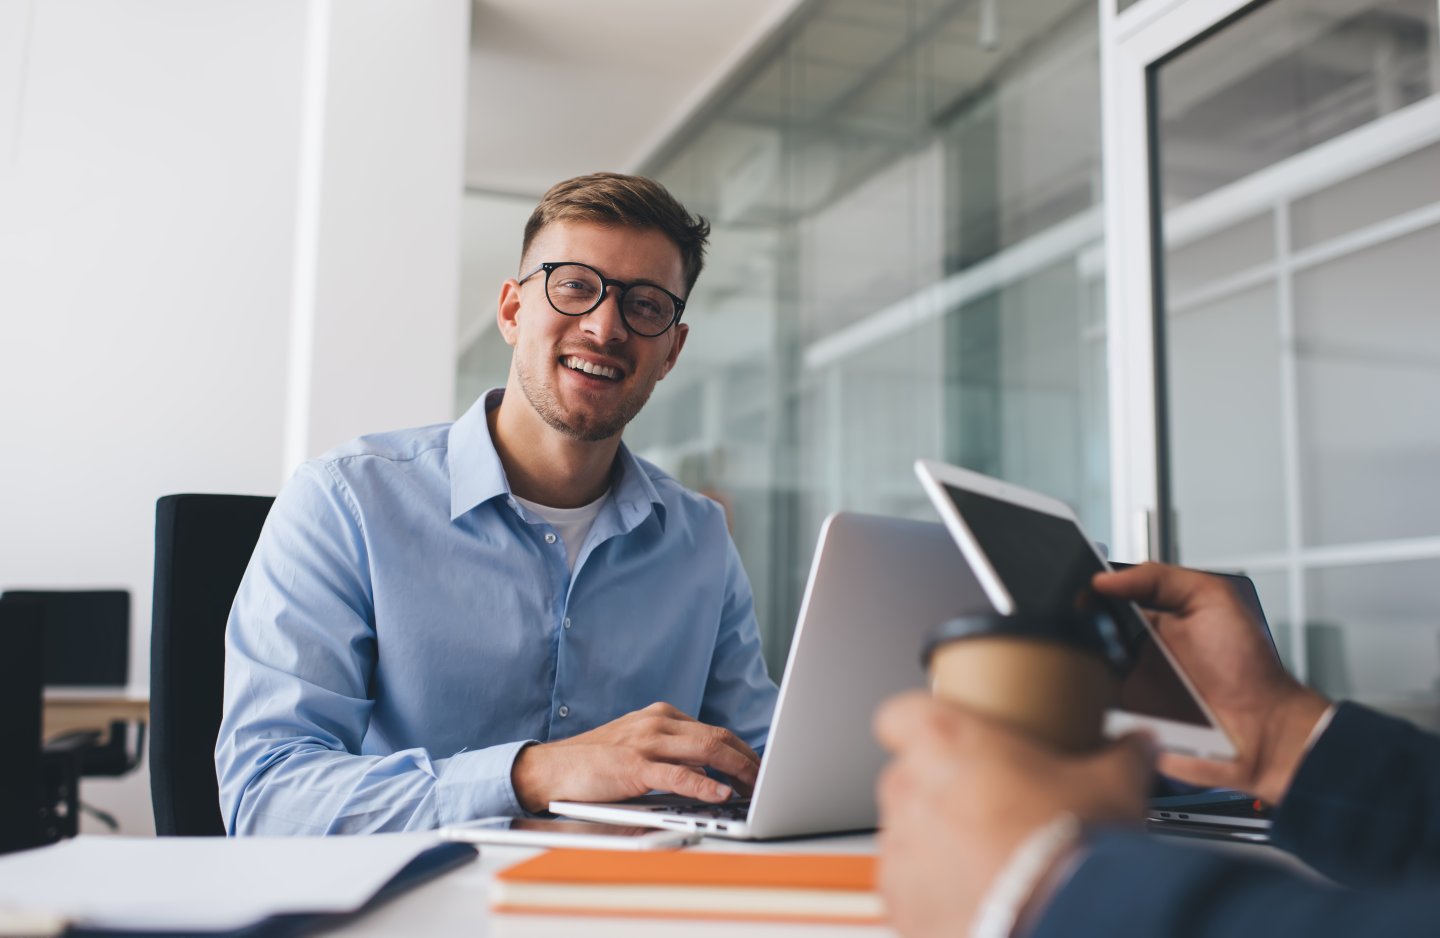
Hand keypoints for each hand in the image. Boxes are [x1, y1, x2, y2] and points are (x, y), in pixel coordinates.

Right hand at [510, 702, 759, 813]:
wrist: (552, 769)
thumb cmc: (596, 763)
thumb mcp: (639, 748)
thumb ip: (672, 754)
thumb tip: (709, 773)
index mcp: (662, 716)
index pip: (714, 730)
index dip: (742, 750)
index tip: (759, 768)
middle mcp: (657, 722)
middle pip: (718, 737)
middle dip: (748, 760)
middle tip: (768, 780)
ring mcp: (646, 742)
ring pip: (706, 750)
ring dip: (738, 770)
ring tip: (756, 787)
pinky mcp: (634, 767)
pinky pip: (679, 776)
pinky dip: (705, 785)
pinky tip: (722, 794)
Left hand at [874, 692, 1152, 937]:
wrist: (1058, 924)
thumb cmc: (1069, 848)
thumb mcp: (1110, 785)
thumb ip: (1122, 756)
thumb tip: (1139, 744)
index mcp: (945, 742)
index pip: (898, 714)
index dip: (918, 724)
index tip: (944, 736)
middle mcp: (910, 790)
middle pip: (906, 776)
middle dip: (939, 789)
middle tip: (989, 804)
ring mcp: (900, 850)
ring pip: (906, 833)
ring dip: (936, 841)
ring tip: (989, 859)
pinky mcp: (900, 904)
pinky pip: (908, 887)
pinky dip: (933, 891)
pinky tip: (978, 897)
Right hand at [1093, 562, 1330, 804]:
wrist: (1266, 729)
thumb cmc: (1248, 668)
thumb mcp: (1211, 599)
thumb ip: (1161, 578)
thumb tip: (1106, 579)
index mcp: (1143, 626)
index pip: (1095, 608)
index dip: (1081, 601)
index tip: (1077, 598)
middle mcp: (1128, 660)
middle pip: (1078, 645)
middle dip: (1074, 639)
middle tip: (1094, 638)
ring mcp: (1123, 697)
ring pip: (1079, 683)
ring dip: (1080, 677)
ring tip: (1100, 672)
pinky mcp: (1125, 731)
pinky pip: (1093, 721)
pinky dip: (1091, 714)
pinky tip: (1102, 705)